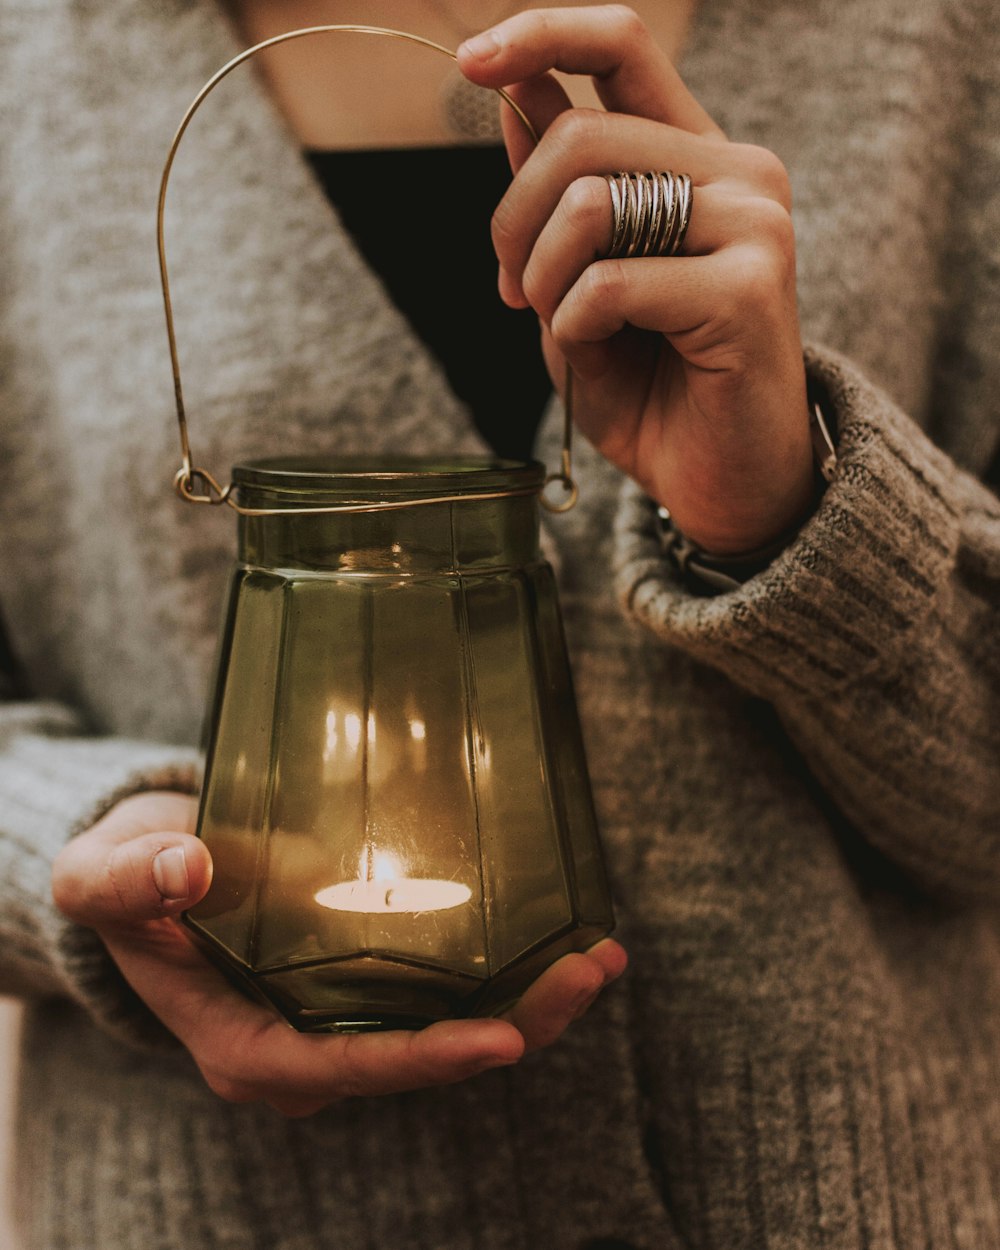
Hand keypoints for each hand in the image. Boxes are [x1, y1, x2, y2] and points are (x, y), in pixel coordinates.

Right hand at [52, 792, 625, 1116]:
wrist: (149, 870)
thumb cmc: (128, 881)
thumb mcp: (105, 876)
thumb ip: (132, 879)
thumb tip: (188, 869)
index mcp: (246, 1047)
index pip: (343, 1070)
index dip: (423, 1061)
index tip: (502, 1039)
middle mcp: (306, 1045)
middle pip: (421, 1057)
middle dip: (513, 1024)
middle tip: (588, 973)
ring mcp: (343, 1014)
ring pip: (448, 1025)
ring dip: (530, 999)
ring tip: (602, 954)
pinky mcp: (367, 976)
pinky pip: (445, 986)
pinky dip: (504, 965)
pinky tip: (560, 928)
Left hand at [458, 5, 813, 552]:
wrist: (721, 484)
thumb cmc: (654, 392)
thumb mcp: (581, 286)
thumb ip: (558, 203)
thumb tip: (515, 105)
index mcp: (698, 160)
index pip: (623, 45)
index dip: (542, 33)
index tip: (471, 60)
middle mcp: (738, 173)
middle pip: (581, 135)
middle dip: (513, 221)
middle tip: (513, 291)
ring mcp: (755, 225)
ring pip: (593, 202)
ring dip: (543, 277)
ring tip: (559, 326)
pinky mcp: (751, 289)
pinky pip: (611, 282)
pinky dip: (574, 325)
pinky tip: (595, 352)